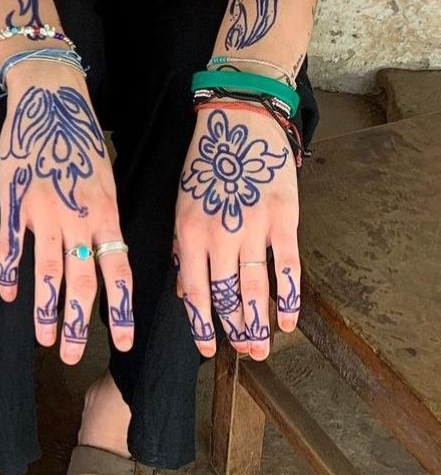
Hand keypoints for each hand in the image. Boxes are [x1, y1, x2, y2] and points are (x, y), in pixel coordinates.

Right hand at [0, 61, 133, 364]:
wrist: (49, 97)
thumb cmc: (81, 133)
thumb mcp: (105, 175)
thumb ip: (105, 216)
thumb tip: (109, 251)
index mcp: (106, 211)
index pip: (118, 270)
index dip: (121, 310)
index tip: (123, 342)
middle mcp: (76, 218)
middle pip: (81, 283)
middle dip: (77, 324)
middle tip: (72, 356)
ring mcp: (42, 212)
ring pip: (47, 273)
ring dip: (45, 310)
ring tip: (45, 338)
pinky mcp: (13, 202)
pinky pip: (11, 247)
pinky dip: (10, 274)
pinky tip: (8, 295)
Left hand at [174, 102, 299, 360]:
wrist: (239, 122)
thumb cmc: (207, 162)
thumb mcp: (183, 203)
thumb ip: (184, 248)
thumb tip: (186, 292)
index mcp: (189, 230)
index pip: (194, 290)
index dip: (201, 324)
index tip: (208, 350)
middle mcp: (219, 234)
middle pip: (227, 295)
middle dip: (235, 329)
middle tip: (245, 353)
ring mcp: (253, 228)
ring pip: (256, 289)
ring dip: (259, 323)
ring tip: (262, 347)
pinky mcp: (283, 220)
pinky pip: (287, 268)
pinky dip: (289, 298)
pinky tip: (289, 319)